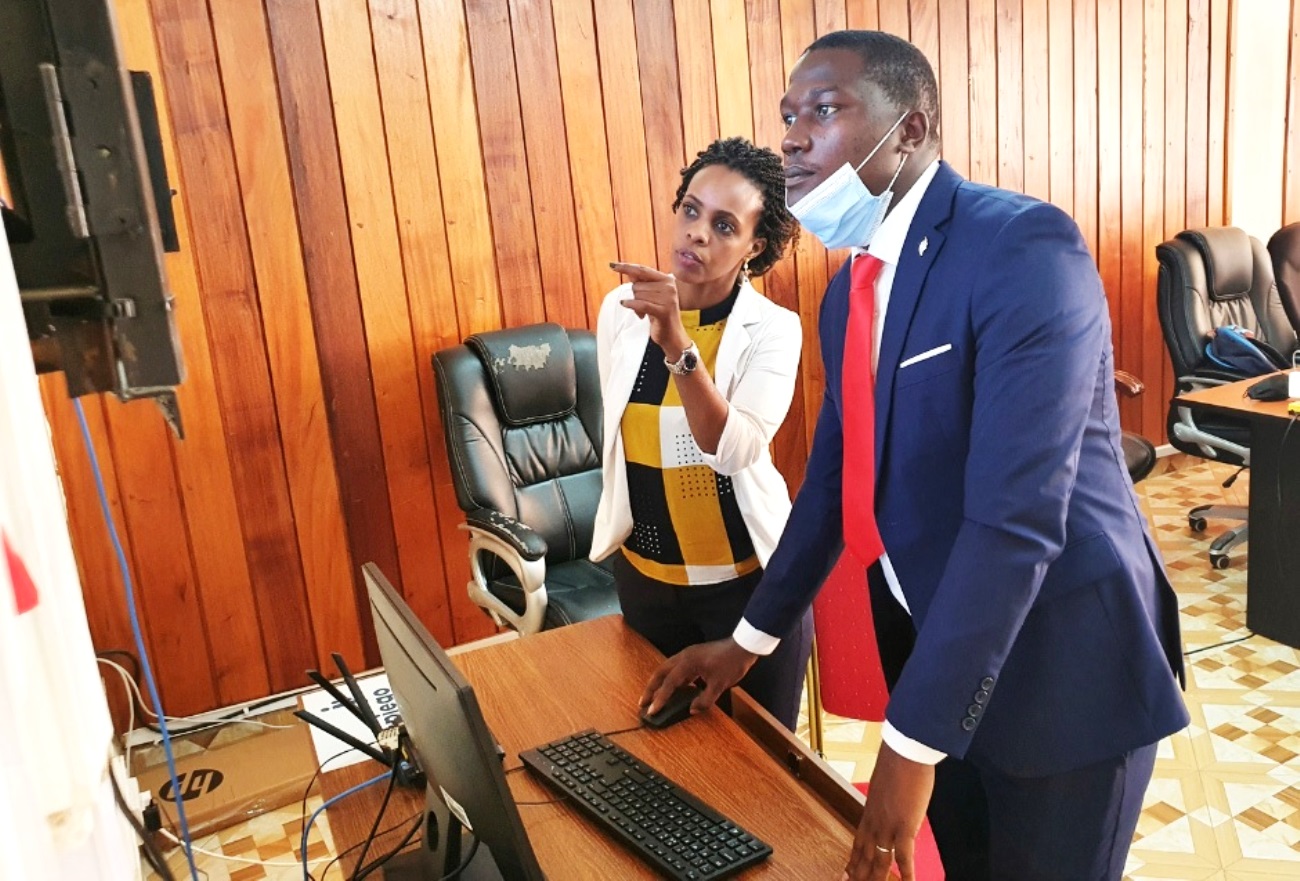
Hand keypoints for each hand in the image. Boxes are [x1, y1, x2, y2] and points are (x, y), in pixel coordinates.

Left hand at [610, 261, 691, 358]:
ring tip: (644, 313)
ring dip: (635, 305)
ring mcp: (668, 299)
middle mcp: (669, 287)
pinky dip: (631, 305)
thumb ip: (642, 283)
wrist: (672, 336)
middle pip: (638, 285)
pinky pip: (641, 304)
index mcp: (667, 280)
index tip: (612, 265)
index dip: (627, 267)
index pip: (643, 270)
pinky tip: (625, 305)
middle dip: (635, 296)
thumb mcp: (651, 296)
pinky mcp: (663, 311)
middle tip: (642, 307)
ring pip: (638, 295)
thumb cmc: (660, 315)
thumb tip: (629, 271)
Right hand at [641, 638, 757, 716]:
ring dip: (659, 683)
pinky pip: (676, 669)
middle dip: (650, 688)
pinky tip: (673, 690)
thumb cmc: (732, 663)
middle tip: (642, 703)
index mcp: (687, 663)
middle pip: (660, 673)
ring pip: (667, 670)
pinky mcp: (693, 656)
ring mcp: (688, 655)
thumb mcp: (719, 685)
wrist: (743, 647)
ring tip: (653, 697)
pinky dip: (671, 680)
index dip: (660, 699)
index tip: (651, 711)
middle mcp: (684, 656)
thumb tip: (692, 710)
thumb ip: (705, 700)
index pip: (669, 684)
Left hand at [842, 744, 934, 880]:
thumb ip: (885, 800)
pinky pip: (904, 857)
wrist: (903, 752)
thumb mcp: (885, 786)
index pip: (859, 842)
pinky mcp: (904, 826)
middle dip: (858, 874)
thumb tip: (890, 805)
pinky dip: (906, 874)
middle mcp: (875, 822)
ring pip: (880, 861)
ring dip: (876, 879)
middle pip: (865, 856)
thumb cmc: (898, 763)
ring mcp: (888, 826)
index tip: (845, 874)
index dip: (853, 861)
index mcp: (870, 811)